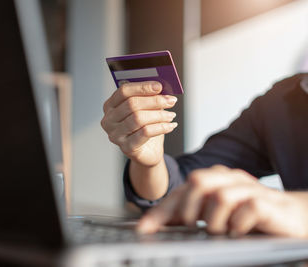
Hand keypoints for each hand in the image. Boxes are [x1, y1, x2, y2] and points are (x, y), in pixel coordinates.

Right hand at [100, 81, 176, 166]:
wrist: (147, 152)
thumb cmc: (144, 127)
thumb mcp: (146, 109)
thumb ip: (149, 98)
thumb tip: (161, 89)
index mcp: (110, 106)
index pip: (123, 92)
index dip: (142, 87)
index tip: (159, 86)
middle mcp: (109, 120)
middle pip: (131, 104)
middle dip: (154, 101)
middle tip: (170, 100)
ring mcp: (115, 135)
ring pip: (138, 118)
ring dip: (159, 115)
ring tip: (171, 115)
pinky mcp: (126, 147)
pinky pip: (145, 133)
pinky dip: (160, 127)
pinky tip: (170, 126)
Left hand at [138, 165, 307, 237]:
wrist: (288, 215)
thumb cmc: (246, 212)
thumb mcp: (214, 213)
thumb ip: (190, 214)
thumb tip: (156, 224)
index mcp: (212, 179)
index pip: (180, 191)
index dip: (160, 211)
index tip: (144, 229)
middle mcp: (228, 179)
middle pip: (198, 181)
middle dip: (188, 208)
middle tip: (192, 225)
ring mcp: (248, 188)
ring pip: (221, 195)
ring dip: (214, 219)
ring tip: (218, 230)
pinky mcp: (266, 202)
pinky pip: (248, 208)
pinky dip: (238, 223)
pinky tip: (238, 230)